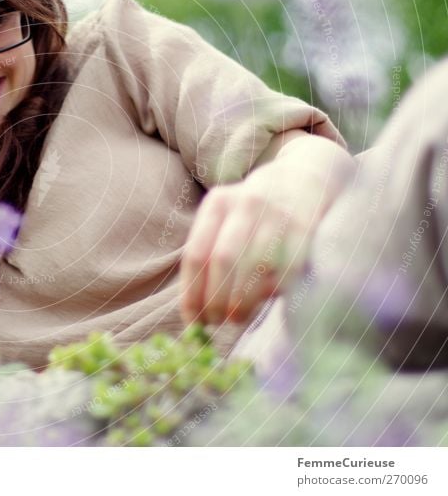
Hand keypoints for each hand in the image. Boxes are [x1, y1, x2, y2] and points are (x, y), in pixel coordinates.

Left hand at [179, 161, 332, 325]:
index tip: (192, 321)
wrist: (308, 176)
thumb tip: (196, 311)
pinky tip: (267, 302)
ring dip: (243, 301)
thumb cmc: (257, 212)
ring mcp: (278, 213)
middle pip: (223, 260)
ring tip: (237, 317)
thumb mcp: (227, 218)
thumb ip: (211, 253)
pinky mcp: (307, 226)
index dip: (191, 293)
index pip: (196, 254)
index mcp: (218, 202)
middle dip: (216, 300)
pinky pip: (288, 268)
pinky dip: (275, 291)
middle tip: (216, 323)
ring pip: (255, 266)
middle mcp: (246, 203)